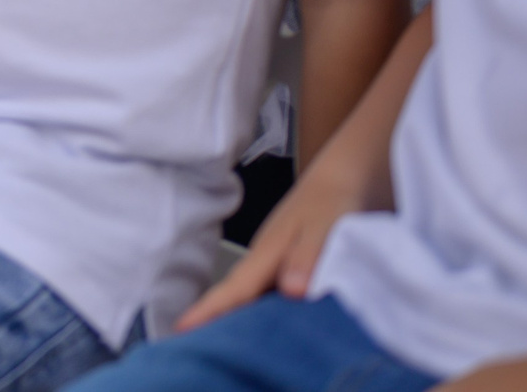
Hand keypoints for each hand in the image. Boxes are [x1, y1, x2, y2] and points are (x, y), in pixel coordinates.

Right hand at [177, 161, 379, 331]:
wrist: (344, 175)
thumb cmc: (332, 198)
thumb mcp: (325, 226)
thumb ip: (307, 256)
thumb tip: (291, 291)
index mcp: (268, 253)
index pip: (235, 289)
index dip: (209, 310)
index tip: (182, 330)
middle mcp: (267, 262)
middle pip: (236, 299)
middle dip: (214, 322)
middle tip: (192, 350)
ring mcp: (277, 265)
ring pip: (253, 299)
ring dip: (239, 321)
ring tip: (223, 348)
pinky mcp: (294, 270)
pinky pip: (272, 298)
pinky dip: (266, 315)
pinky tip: (269, 329)